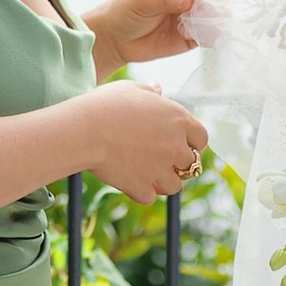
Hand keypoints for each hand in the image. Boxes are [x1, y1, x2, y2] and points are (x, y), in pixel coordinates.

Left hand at [84, 0, 209, 74]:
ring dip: (214, 20)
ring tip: (203, 26)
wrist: (115, 39)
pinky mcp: (194, 33)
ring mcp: (193, 12)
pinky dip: (210, 36)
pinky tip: (201, 37)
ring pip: (214, 14)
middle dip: (215, 2)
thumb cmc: (125, 10)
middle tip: (208, 11)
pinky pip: (209, 34)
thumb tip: (190, 0)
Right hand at [84, 79, 208, 203]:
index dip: (192, 143)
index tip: (180, 144)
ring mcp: (161, 170)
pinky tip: (128, 180)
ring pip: (174, 186)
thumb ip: (150, 92)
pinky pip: (149, 196)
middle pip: (191, 165)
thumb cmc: (105, 105)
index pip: (201, 138)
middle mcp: (176, 146)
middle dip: (178, 164)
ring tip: (144, 172)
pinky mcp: (142, 187)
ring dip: (162, 181)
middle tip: (160, 160)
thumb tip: (158, 89)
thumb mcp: (130, 89)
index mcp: (179, 120)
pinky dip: (140, 191)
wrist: (84, 130)